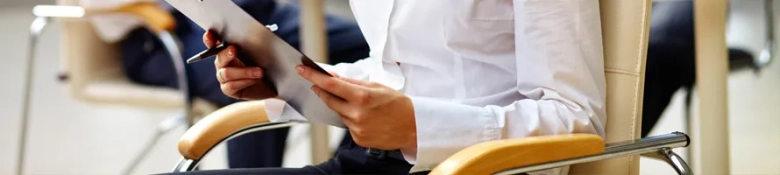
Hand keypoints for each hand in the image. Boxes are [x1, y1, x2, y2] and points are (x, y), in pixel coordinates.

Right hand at [204, 31, 275, 99]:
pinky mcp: (228, 89)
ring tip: (260, 71)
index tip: (211, 34)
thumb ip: (257, 41)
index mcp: (226, 51)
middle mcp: (222, 64)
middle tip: (234, 49)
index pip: (214, 43)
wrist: (270, 84)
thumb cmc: (262, 64)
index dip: (210, 39)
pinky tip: (255, 79)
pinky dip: (245, 81)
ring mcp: (223, 77)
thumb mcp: (261, 52)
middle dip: (226, 53)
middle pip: (219, 57)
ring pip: (227, 73)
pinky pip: (232, 85)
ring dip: (244, 71)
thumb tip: (263, 30)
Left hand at [296, 65, 416, 149]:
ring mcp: (357, 128)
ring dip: (344, 107)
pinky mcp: (358, 139)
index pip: (330, 85)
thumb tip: (332, 77)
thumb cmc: (397, 104)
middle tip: (318, 85)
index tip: (301, 70)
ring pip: (340, 114)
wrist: (413, 127)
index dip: (313, 76)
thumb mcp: (376, 87)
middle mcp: (356, 114)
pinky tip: (368, 119)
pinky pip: (348, 126)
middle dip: (322, 91)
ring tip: (363, 106)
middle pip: (329, 100)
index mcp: (362, 97)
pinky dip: (353, 120)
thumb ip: (352, 83)